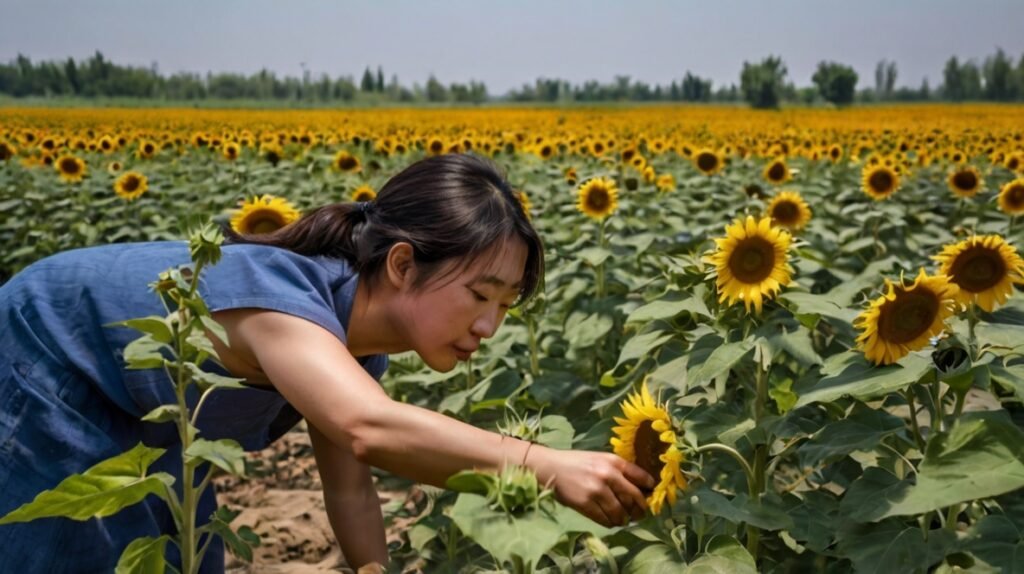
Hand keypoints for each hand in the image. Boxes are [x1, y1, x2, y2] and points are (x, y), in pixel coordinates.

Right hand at [527, 445, 656, 527]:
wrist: (551, 467)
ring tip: (623, 519)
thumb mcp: (600, 459)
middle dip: (640, 509)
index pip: (641, 476)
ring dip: (624, 519)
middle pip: (634, 497)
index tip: (651, 494)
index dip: (649, 488)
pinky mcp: (586, 504)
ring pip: (620, 512)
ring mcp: (597, 490)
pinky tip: (610, 521)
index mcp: (613, 461)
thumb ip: (618, 470)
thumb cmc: (577, 462)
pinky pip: (605, 519)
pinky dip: (611, 522)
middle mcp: (608, 475)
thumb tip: (639, 487)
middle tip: (640, 514)